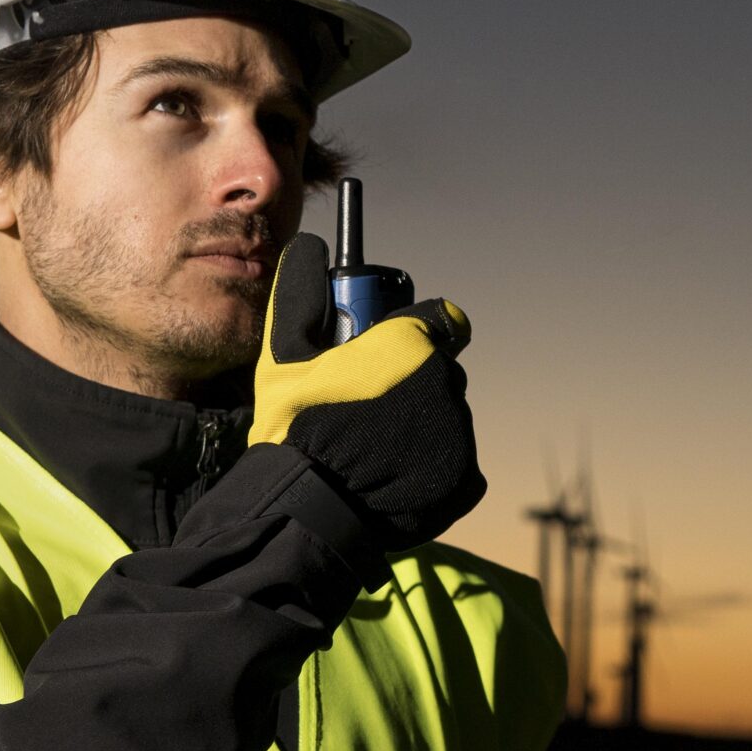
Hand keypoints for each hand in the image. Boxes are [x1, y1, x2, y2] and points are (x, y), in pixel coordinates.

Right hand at [247, 232, 485, 551]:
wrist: (309, 505)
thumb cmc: (294, 424)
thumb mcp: (285, 351)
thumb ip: (300, 293)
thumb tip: (311, 245)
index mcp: (412, 346)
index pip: (438, 323)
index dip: (410, 337)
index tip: (384, 357)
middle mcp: (447, 384)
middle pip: (441, 372)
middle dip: (411, 384)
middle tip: (366, 410)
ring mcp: (461, 434)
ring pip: (447, 418)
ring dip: (420, 426)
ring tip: (373, 449)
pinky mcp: (467, 478)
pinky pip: (456, 462)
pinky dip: (432, 468)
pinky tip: (393, 476)